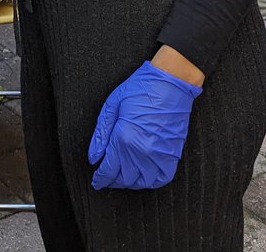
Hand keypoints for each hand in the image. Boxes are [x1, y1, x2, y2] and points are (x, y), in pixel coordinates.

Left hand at [87, 60, 201, 189]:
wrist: (171, 83)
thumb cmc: (141, 89)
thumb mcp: (113, 105)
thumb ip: (101, 134)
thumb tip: (93, 157)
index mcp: (123, 138)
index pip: (108, 169)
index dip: (100, 178)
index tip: (96, 180)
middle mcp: (141, 151)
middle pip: (122, 178)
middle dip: (112, 180)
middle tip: (107, 177)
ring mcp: (158, 156)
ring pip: (140, 183)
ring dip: (129, 182)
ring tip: (122, 177)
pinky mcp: (172, 156)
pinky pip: (160, 179)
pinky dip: (149, 182)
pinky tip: (142, 176)